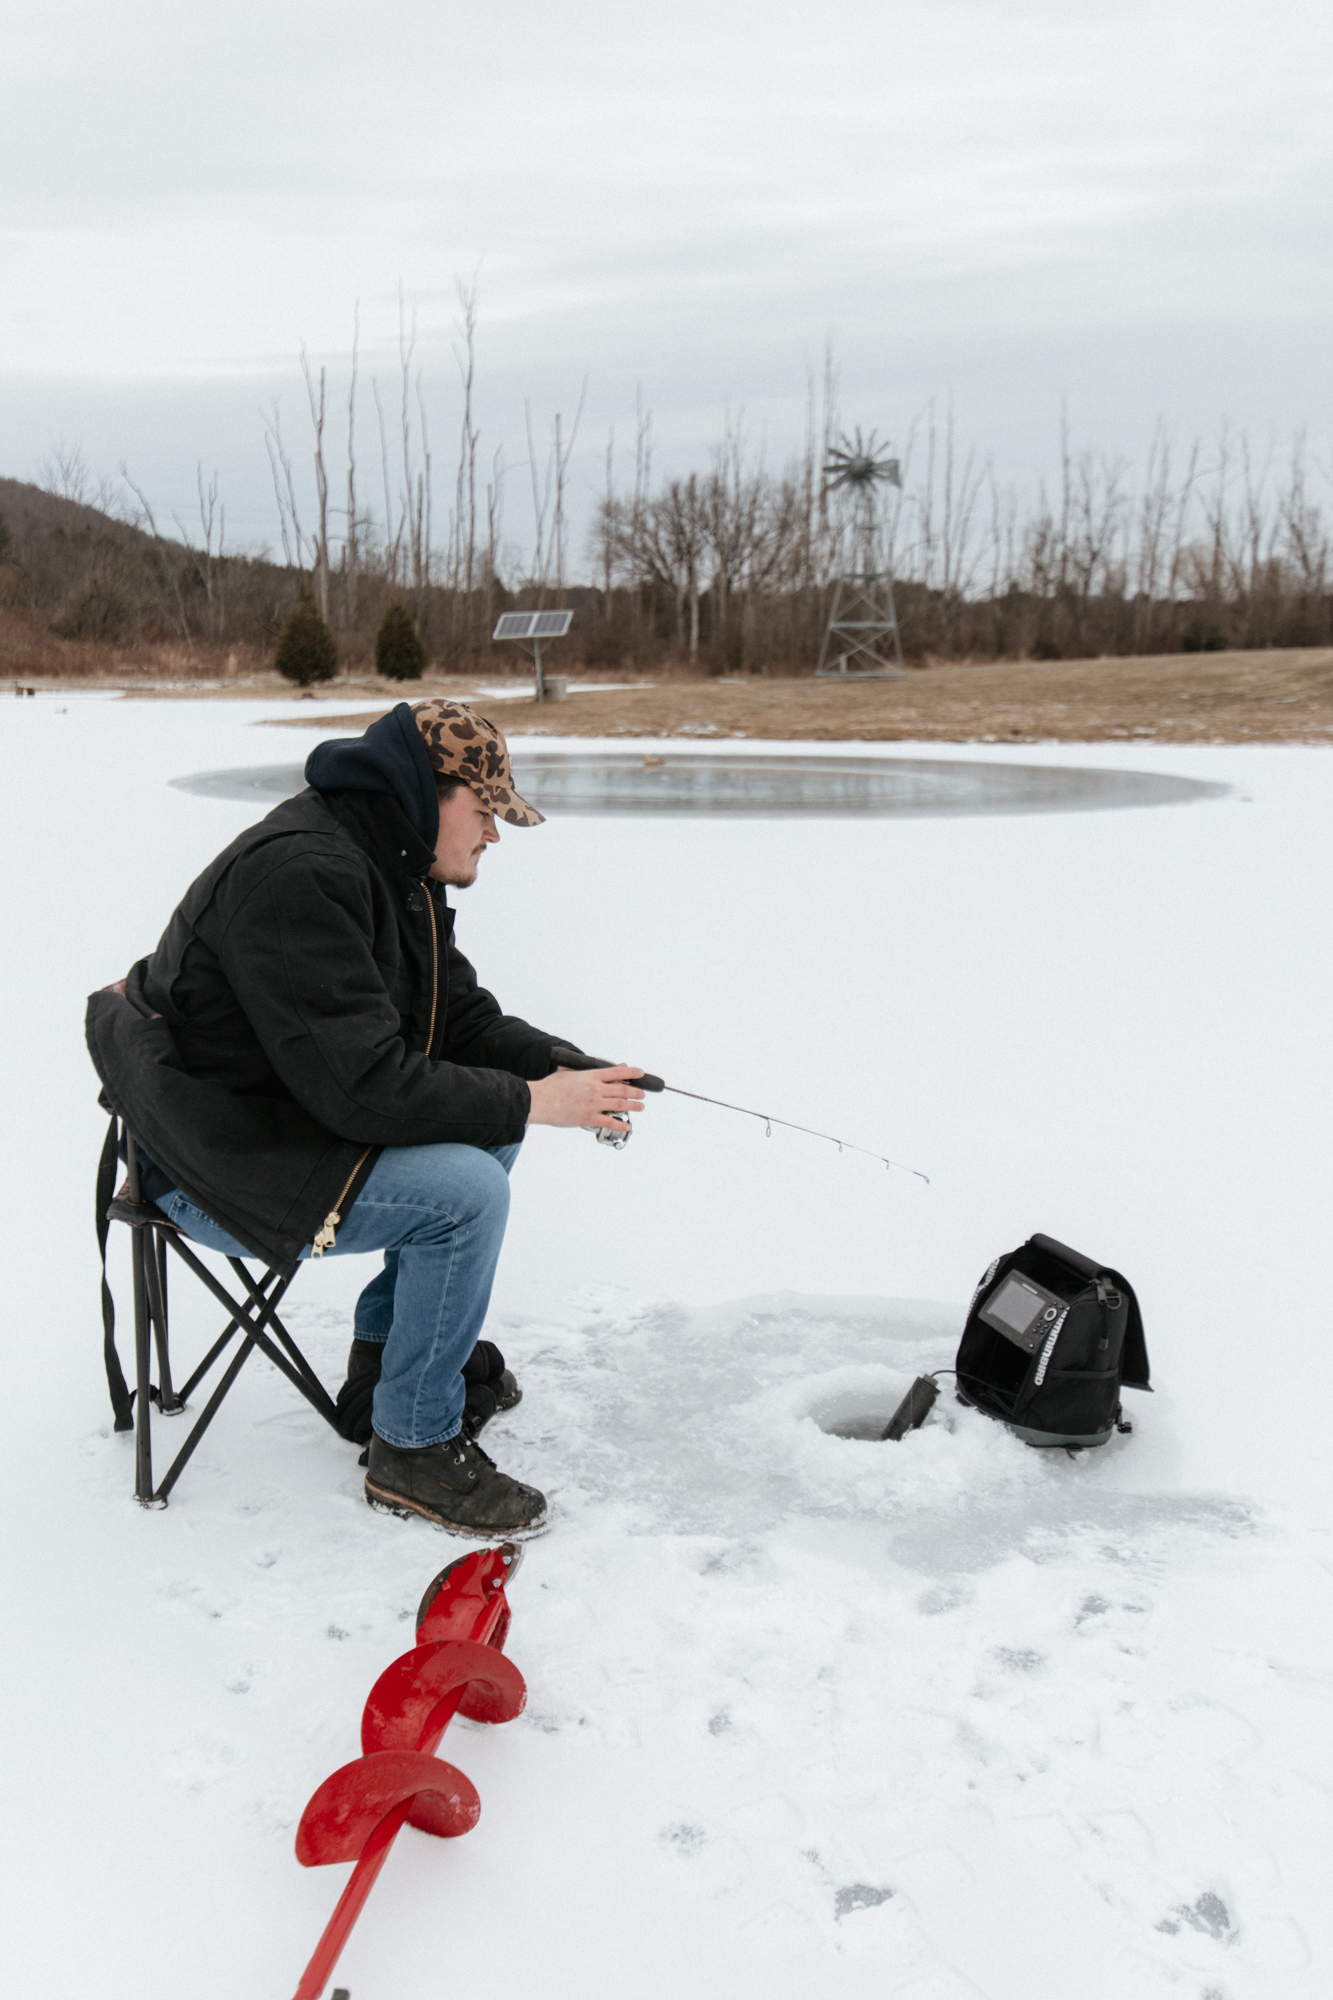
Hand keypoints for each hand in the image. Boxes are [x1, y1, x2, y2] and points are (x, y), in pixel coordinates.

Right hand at [525, 1064, 645, 1132]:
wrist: (540, 1101)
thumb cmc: (551, 1087)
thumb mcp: (568, 1072)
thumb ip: (583, 1070)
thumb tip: (595, 1067)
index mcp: (591, 1076)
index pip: (617, 1072)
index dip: (631, 1072)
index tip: (640, 1073)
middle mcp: (595, 1089)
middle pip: (622, 1089)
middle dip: (636, 1092)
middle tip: (642, 1094)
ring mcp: (593, 1104)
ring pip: (620, 1104)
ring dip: (633, 1106)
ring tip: (640, 1107)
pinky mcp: (588, 1118)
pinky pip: (609, 1122)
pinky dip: (620, 1124)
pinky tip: (627, 1125)